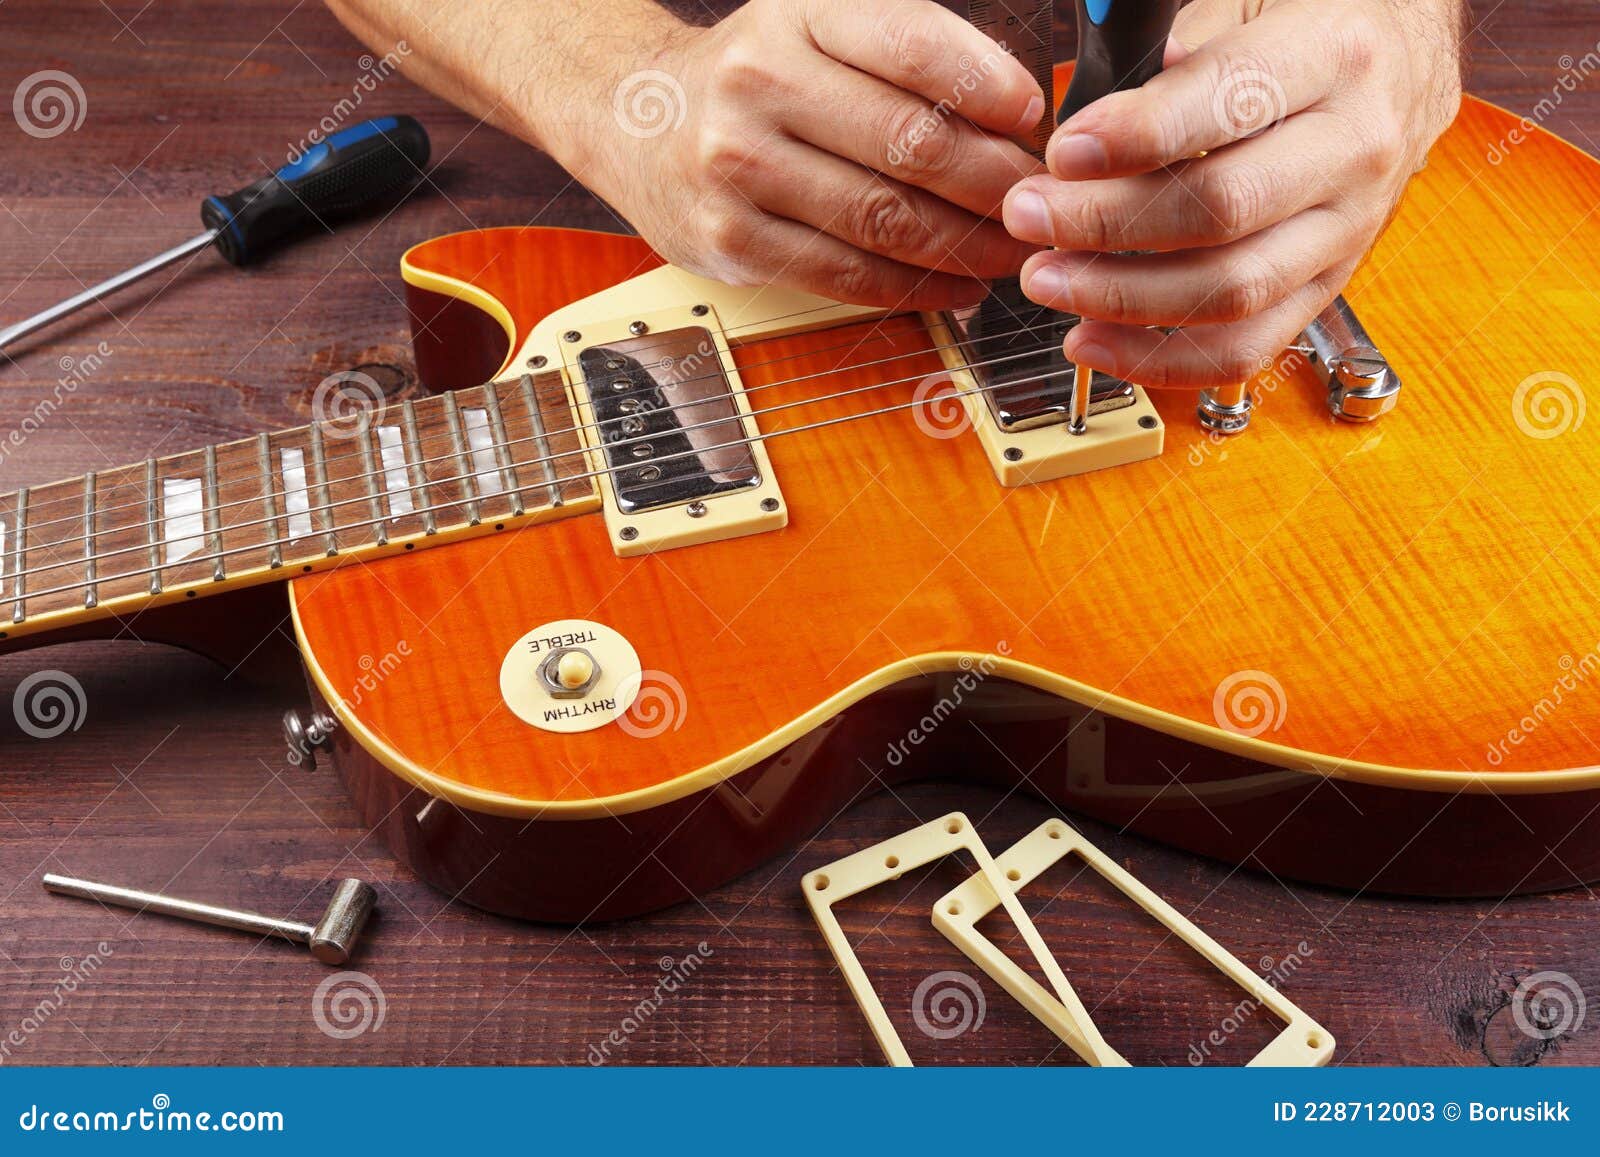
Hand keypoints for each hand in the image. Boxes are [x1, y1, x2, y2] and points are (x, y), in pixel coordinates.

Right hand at [589, 0, 1046, 310]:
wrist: (633, 119)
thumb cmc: (752, 78)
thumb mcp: (816, 29)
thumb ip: (905, 59)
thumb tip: (1017, 120)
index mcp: (798, 17)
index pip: (912, 44)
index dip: (988, 85)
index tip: (1035, 119)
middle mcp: (761, 85)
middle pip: (910, 143)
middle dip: (992, 181)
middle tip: (1035, 202)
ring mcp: (740, 168)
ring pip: (884, 219)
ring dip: (964, 245)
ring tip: (1008, 251)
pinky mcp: (732, 240)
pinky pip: (846, 274)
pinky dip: (914, 287)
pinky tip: (955, 285)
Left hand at [1002, 0, 1464, 387]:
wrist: (1404, 64)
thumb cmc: (1310, 25)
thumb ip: (1183, 46)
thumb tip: (1102, 121)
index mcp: (1334, 56)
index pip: (1230, 107)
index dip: (1137, 137)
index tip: (1064, 153)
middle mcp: (1354, 148)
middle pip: (1221, 210)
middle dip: (1105, 224)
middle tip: (1030, 217)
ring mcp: (1347, 228)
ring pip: (1230, 292)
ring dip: (1122, 298)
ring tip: (1047, 280)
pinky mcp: (1328, 285)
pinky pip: (1247, 347)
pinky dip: (1163, 361)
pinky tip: (1093, 342)